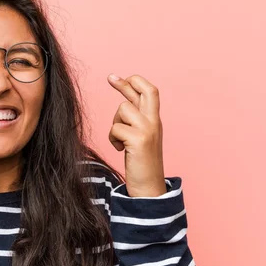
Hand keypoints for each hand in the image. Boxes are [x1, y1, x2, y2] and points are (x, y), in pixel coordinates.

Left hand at [107, 74, 165, 197]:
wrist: (149, 187)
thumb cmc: (141, 163)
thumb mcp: (140, 137)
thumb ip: (135, 121)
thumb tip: (123, 105)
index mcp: (155, 120)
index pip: (149, 92)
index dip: (134, 82)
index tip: (116, 77)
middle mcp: (154, 122)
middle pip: (145, 91)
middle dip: (126, 83)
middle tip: (110, 77)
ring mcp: (148, 129)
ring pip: (123, 109)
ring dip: (115, 123)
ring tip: (120, 140)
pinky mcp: (139, 139)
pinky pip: (116, 128)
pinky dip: (113, 139)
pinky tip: (120, 149)